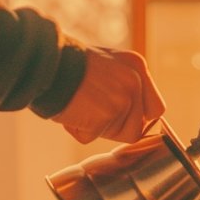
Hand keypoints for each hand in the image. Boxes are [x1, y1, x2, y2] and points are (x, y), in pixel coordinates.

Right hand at [51, 47, 165, 143]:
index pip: (155, 109)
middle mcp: (134, 82)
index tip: (122, 120)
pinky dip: (77, 130)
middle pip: (137, 128)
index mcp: (137, 66)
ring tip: (79, 107)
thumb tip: (136, 114)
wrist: (44, 62)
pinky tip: (70, 110)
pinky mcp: (105, 115)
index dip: (139, 120)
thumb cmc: (68, 65)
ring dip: (95, 128)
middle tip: (93, 112)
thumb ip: (125, 83)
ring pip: (116, 135)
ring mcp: (122, 99)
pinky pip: (92, 137)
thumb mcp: (107, 63)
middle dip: (115, 127)